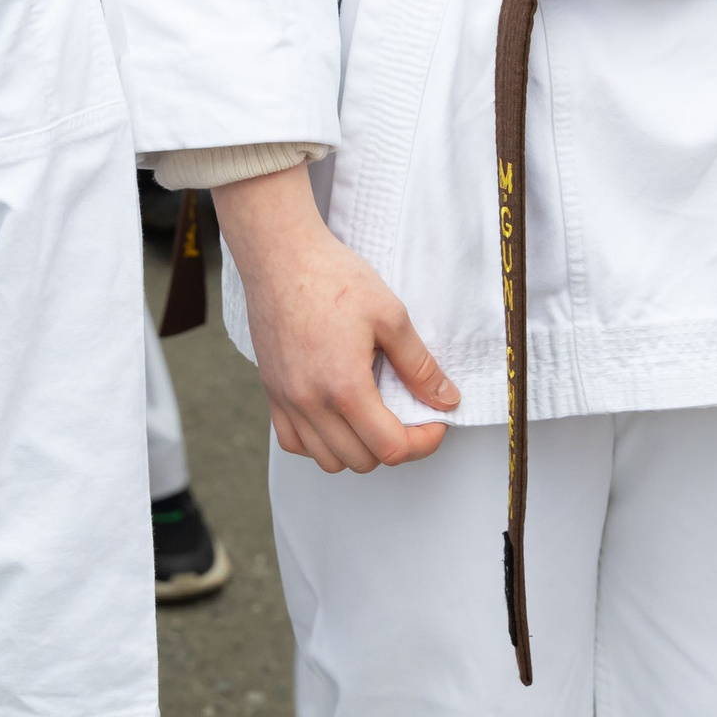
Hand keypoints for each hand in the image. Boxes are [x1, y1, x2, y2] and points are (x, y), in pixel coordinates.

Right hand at [212, 163, 457, 470]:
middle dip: (394, 446)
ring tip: (373, 420)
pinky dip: (318, 443)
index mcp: (344, 386)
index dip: (423, 443)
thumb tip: (445, 399)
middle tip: (409, 417)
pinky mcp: (271, 391)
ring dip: (357, 449)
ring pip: (327, 460)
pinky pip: (292, 442)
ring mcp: (286, 399)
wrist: (280, 256)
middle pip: (362, 460)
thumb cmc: (332, 277)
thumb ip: (419, 365)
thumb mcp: (391, 315)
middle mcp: (311, 401)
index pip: (390, 448)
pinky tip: (335, 418)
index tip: (435, 422)